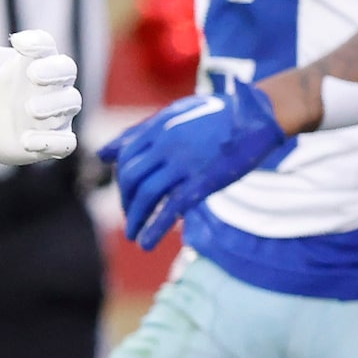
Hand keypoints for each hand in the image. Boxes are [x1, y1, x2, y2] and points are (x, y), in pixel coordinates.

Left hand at [0, 16, 80, 164]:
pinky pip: (65, 142)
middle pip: (67, 69)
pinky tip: (28, 141)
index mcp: (32, 59)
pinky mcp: (51, 140)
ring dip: (54, 105)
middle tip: (33, 75)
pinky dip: (53, 142)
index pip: (45, 44)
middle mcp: (50, 84)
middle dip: (54, 71)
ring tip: (29, 109)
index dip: (37, 42)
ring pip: (71, 102)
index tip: (17, 41)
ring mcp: (54, 112)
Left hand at [98, 83, 287, 248]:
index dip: (121, 180)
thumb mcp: (175, 114)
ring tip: (134, 235)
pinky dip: (155, 228)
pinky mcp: (202, 181)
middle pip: (131, 177)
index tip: (127, 195)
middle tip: (130, 217)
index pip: (126, 157)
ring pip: (146, 194)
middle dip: (126, 201)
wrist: (254, 119)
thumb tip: (102, 154)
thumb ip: (139, 133)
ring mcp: (184, 163)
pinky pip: (171, 208)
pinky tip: (147, 243)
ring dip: (136, 219)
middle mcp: (167, 144)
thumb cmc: (218, 115)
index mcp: (159, 126)